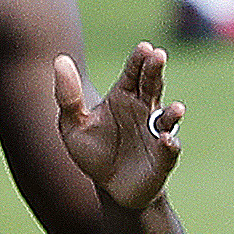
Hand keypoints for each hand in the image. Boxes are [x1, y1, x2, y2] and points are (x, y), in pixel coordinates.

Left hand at [54, 41, 182, 211]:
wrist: (109, 187)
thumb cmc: (93, 150)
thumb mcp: (73, 124)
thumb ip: (68, 96)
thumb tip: (60, 59)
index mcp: (123, 96)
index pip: (133, 72)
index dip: (139, 60)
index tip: (145, 47)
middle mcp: (144, 110)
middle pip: (152, 85)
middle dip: (156, 71)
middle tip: (159, 56)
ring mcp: (156, 133)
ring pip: (167, 118)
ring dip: (172, 113)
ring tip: (174, 108)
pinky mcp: (162, 157)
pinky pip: (169, 149)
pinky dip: (170, 145)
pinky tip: (165, 140)